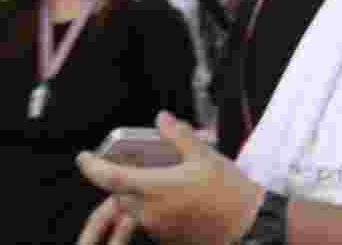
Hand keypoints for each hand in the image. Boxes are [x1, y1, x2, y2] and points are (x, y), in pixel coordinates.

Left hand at [77, 111, 265, 244]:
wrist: (246, 224)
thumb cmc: (228, 191)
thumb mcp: (206, 156)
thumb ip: (179, 136)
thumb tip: (162, 119)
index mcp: (156, 187)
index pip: (111, 177)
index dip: (92, 166)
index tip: (84, 157)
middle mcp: (150, 210)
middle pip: (120, 193)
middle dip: (122, 177)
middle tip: (134, 161)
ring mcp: (157, 226)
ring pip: (133, 206)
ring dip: (138, 190)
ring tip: (162, 176)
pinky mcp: (166, 237)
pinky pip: (148, 217)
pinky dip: (153, 203)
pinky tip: (175, 194)